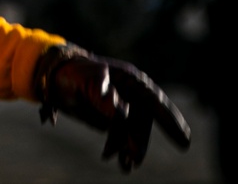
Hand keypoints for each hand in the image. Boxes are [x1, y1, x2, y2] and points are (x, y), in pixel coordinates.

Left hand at [35, 45, 190, 171]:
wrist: (53, 77)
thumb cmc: (72, 73)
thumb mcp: (85, 82)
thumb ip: (103, 97)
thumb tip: (122, 114)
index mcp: (129, 78)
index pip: (154, 100)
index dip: (170, 121)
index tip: (184, 141)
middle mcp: (130, 91)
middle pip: (144, 121)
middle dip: (140, 141)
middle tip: (133, 159)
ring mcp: (123, 104)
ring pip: (134, 131)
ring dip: (130, 148)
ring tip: (125, 166)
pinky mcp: (113, 116)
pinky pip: (123, 135)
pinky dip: (120, 147)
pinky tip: (114, 157)